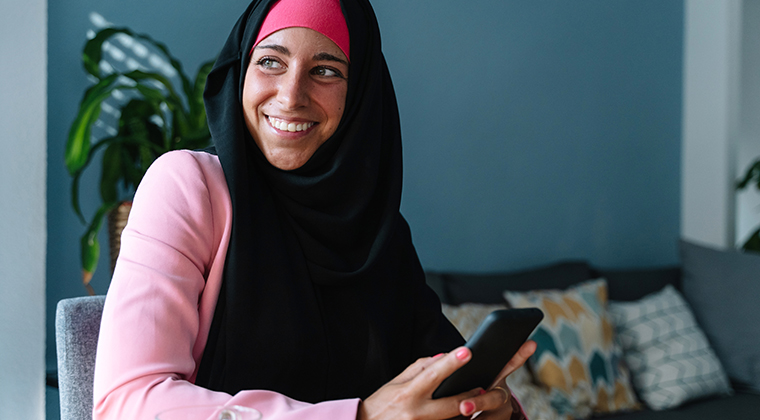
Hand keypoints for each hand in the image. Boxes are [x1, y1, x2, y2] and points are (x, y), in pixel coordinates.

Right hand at [357, 340, 535, 419]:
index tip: (468, 351)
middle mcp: (416, 411)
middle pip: (451, 403)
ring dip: (465, 411)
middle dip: (470, 395)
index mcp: (408, 392)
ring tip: (476, 402)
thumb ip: (419, 368)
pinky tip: (461, 415)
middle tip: (484, 386)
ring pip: (452, 419)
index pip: (434, 374)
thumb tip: (442, 357)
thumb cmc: (381, 404)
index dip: (452, 362)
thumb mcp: (395, 382)